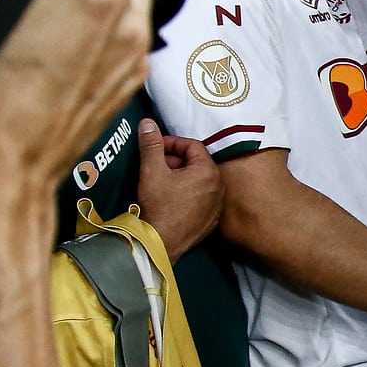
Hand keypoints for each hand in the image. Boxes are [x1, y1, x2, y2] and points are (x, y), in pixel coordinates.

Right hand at [134, 119, 221, 261]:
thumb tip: (147, 123)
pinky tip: (169, 199)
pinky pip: (200, 199)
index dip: (171, 143)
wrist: (159, 243)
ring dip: (179, 177)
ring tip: (159, 181)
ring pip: (198, 182)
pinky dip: (186, 194)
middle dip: (174, 160)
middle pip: (196, 163)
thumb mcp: (152, 171)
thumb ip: (151, 144)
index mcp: (208, 171)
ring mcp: (217, 205)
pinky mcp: (210, 221)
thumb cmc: (158, 206)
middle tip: (154, 164)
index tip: (155, 147)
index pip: (192, 146)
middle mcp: (219, 187)